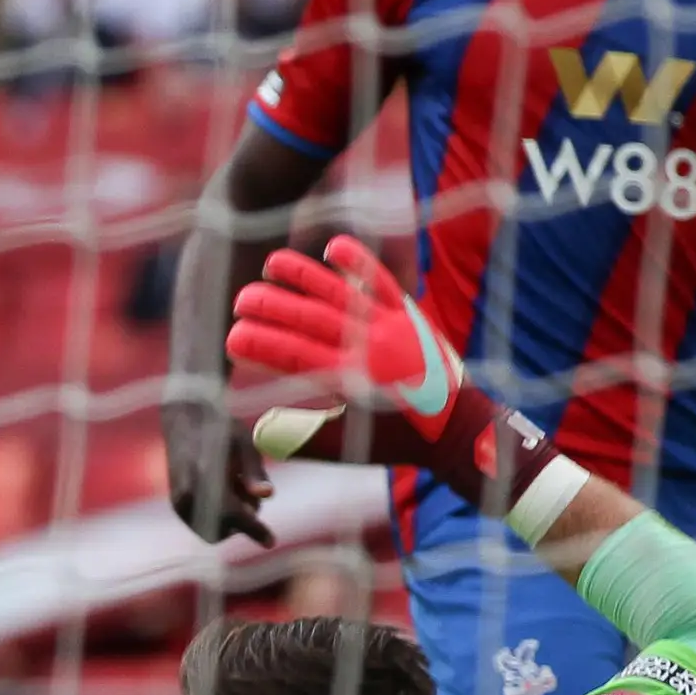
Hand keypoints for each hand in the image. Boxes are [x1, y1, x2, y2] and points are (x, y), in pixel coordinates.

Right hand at [164, 391, 276, 547]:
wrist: (185, 417)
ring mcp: (178, 502)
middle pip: (220, 531)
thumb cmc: (219, 427)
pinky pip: (202, 523)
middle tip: (247, 490)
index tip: (271, 541)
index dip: (254, 530)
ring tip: (234, 483)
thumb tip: (268, 496)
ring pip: (211, 530)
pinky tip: (223, 486)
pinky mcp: (176, 503)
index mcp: (202, 478)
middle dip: (240, 522)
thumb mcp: (243, 442)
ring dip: (230, 518)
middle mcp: (185, 495)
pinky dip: (218, 513)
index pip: (233, 515)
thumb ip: (255, 471)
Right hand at [222, 236, 498, 502]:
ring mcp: (391, 325)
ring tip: (272, 263)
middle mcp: (371, 346)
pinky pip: (378, 281)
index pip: (296, 356)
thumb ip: (303, 438)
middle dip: (272, 307)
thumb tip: (256, 432)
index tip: (232, 339)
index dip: (262, 345)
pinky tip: (331, 247)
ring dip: (303, 276)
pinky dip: (356, 262)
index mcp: (353, 379)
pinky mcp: (408, 314)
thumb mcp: (351, 447)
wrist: (463, 428)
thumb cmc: (403, 442)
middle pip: (311, 318)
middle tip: (240, 301)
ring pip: (339, 292)